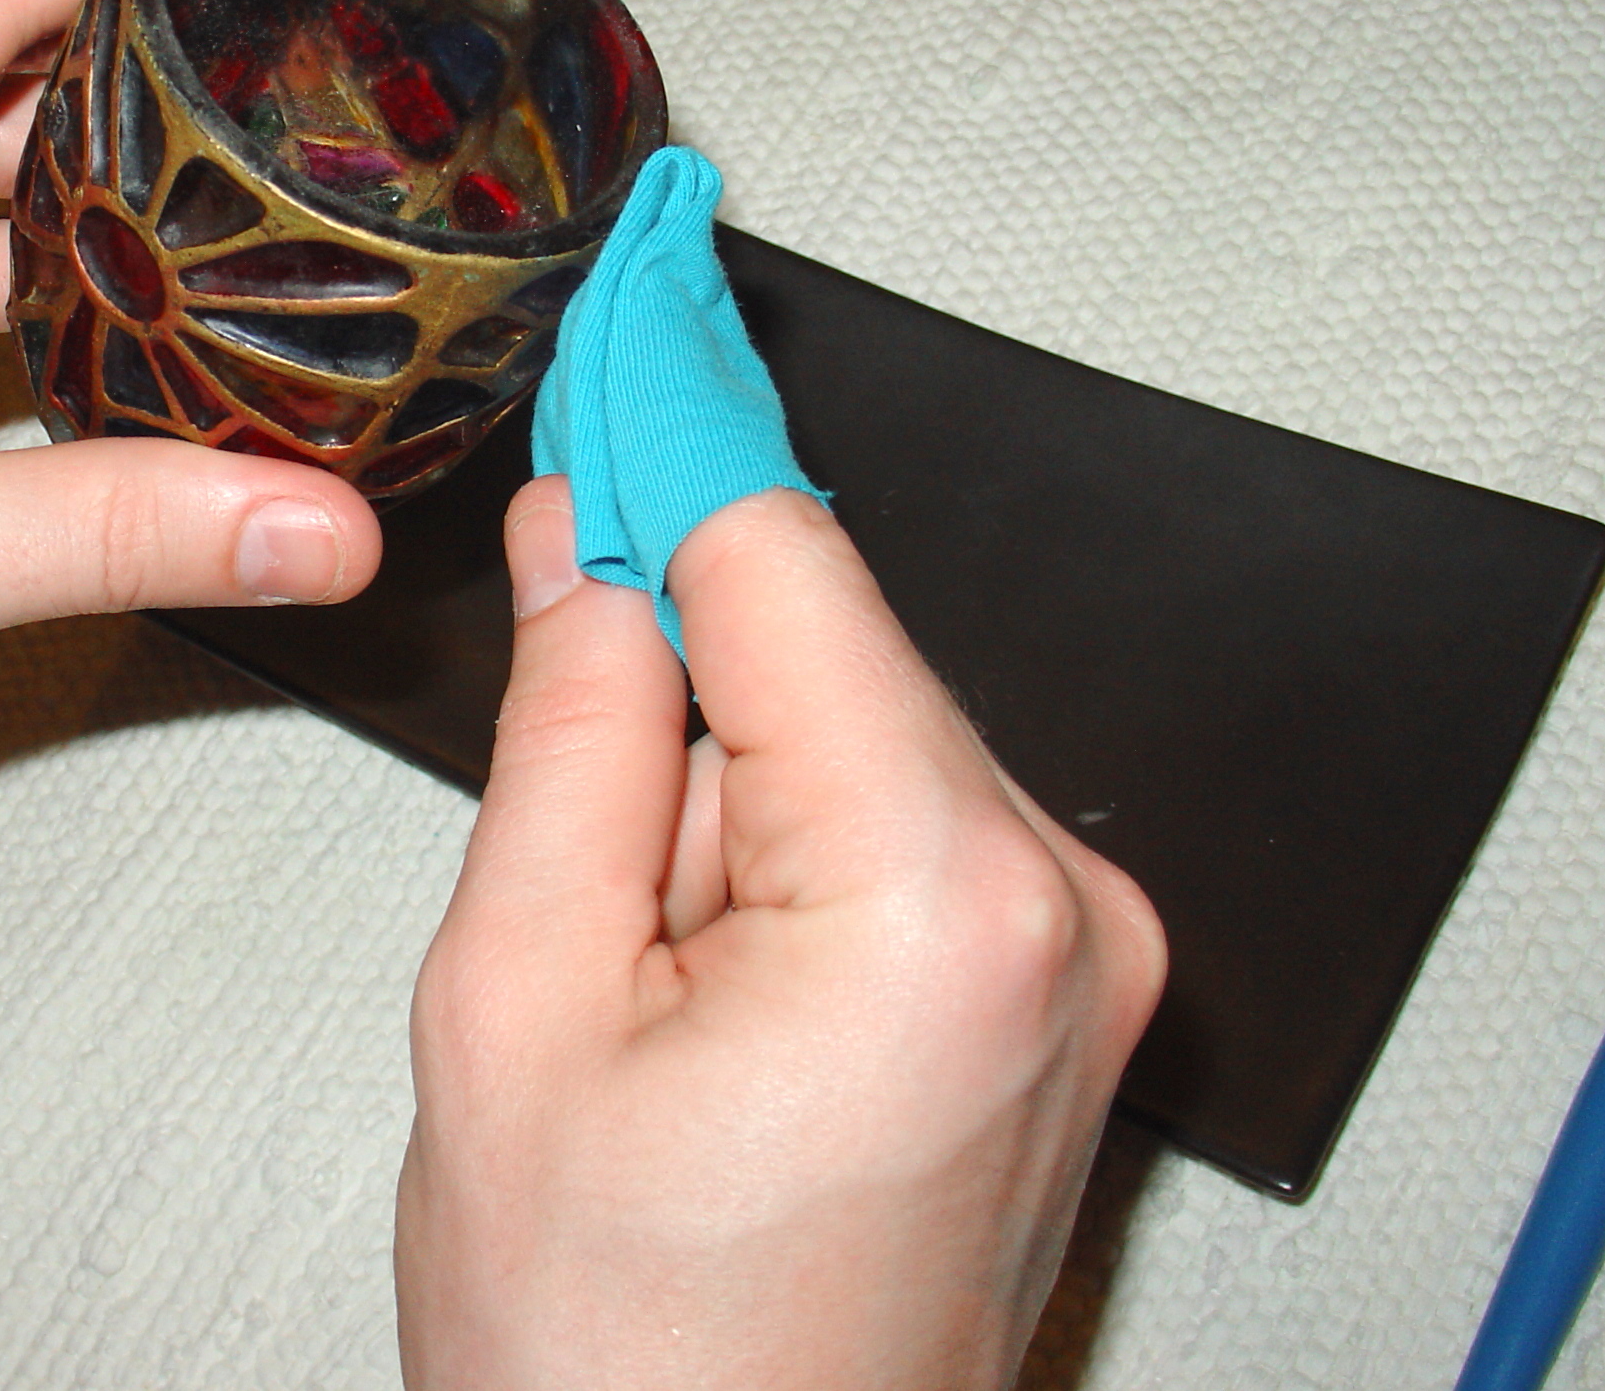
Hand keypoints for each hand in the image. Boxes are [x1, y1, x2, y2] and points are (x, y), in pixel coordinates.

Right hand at [396, 480, 1162, 1389]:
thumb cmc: (617, 1360)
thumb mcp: (515, 1010)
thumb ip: (569, 734)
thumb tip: (578, 539)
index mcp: (937, 896)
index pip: (786, 553)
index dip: (663, 440)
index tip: (612, 318)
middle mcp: (1065, 906)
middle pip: (828, 640)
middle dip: (672, 678)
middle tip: (556, 820)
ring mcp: (1089, 959)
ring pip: (856, 733)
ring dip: (720, 792)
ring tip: (637, 992)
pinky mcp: (1068, 996)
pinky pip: (903, 827)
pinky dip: (783, 852)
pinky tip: (704, 997)